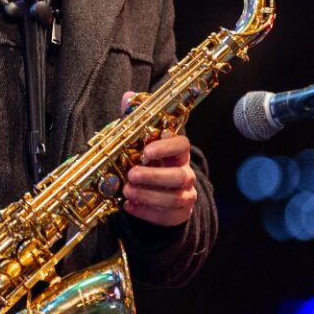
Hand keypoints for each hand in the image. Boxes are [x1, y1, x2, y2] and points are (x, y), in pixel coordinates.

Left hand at [119, 91, 197, 226]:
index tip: (146, 151)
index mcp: (178, 153)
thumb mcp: (141, 140)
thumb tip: (128, 96)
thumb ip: (136, 119)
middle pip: (180, 176)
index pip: (182, 146)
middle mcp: (186, 173)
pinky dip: (147, 213)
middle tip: (131, 175)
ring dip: (149, 196)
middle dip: (155, 177)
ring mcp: (186, 195)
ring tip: (127, 192)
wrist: (161, 191)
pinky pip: (168, 217)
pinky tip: (129, 207)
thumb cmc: (150, 162)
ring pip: (175, 199)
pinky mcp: (179, 214)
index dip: (166, 147)